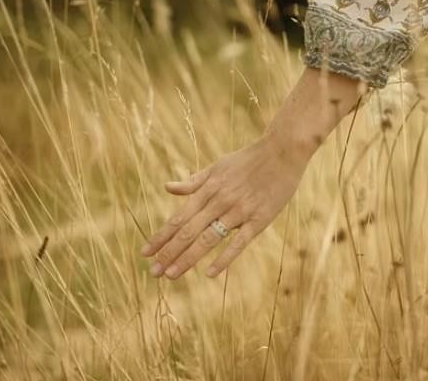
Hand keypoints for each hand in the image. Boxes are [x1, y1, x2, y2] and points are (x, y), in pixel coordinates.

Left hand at [140, 136, 309, 278]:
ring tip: (171, 275)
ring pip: (208, 239)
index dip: (161, 237)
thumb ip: (193, 182)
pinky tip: (209, 274)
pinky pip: (238, 243)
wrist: (282, 152)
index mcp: (208, 189)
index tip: (145, 253)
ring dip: (187, 258)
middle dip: (168, 253)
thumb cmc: (248, 160)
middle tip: (153, 272)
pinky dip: (223, 258)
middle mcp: (219, 201)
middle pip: (188, 231)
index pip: (178, 218)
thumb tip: (167, 188)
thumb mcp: (217, 166)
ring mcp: (239, 211)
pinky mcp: (259, 220)